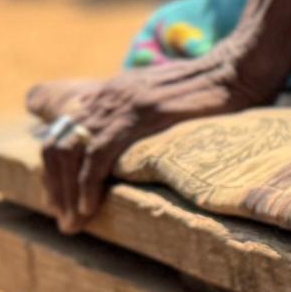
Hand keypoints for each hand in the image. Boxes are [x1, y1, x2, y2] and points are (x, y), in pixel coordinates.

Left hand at [24, 51, 279, 227]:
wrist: (238, 68)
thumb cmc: (211, 91)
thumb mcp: (161, 100)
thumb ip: (138, 117)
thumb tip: (130, 149)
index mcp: (109, 93)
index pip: (58, 129)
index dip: (53, 167)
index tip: (61, 197)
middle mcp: (106, 96)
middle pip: (55, 145)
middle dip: (54, 188)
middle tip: (65, 220)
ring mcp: (120, 103)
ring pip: (69, 152)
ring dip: (66, 193)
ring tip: (74, 223)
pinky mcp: (139, 114)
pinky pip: (98, 155)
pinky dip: (87, 185)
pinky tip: (91, 207)